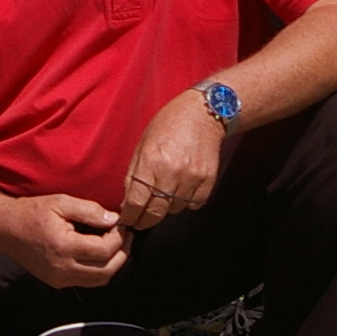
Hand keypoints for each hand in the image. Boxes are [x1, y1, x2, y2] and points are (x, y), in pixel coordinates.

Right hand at [0, 195, 130, 289]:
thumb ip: (89, 210)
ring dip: (114, 265)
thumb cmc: (32, 211)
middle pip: (107, 270)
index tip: (121, 223)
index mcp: (64, 246)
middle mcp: (63, 268)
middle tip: (127, 236)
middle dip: (123, 253)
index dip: (119, 237)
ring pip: (99, 280)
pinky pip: (87, 282)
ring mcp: (59, 279)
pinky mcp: (57, 283)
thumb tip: (115, 219)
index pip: (105, 250)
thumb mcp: (61, 202)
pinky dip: (99, 270)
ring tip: (118, 246)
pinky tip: (101, 254)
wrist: (6, 229)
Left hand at [119, 92, 226, 230]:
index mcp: (151, 161)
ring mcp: (192, 177)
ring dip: (166, 209)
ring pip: (175, 210)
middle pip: (156, 212)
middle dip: (145, 221)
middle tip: (140, 222)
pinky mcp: (208, 180)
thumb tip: (127, 204)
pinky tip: (181, 190)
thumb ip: (133, 175)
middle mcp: (172, 171)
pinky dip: (185, 203)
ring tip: (163, 196)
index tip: (128, 221)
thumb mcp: (142, 144)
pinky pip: (193, 205)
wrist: (202, 113)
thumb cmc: (168, 125)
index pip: (136, 201)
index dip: (130, 216)